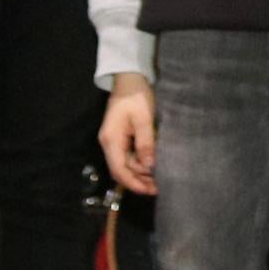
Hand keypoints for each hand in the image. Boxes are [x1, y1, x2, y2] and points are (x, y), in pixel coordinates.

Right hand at [100, 77, 156, 192]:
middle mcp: (109, 143)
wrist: (129, 78)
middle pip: (122, 169)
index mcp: (111, 140)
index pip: (119, 170)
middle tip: (159, 186)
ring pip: (125, 164)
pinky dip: (140, 162)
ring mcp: (114, 140)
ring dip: (140, 172)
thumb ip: (146, 143)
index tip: (150, 191)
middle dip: (139, 180)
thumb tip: (149, 167)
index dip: (134, 183)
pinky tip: (152, 165)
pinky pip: (128, 155)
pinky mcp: (120, 137)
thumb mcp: (143, 118)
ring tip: (159, 178)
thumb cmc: (136, 96)